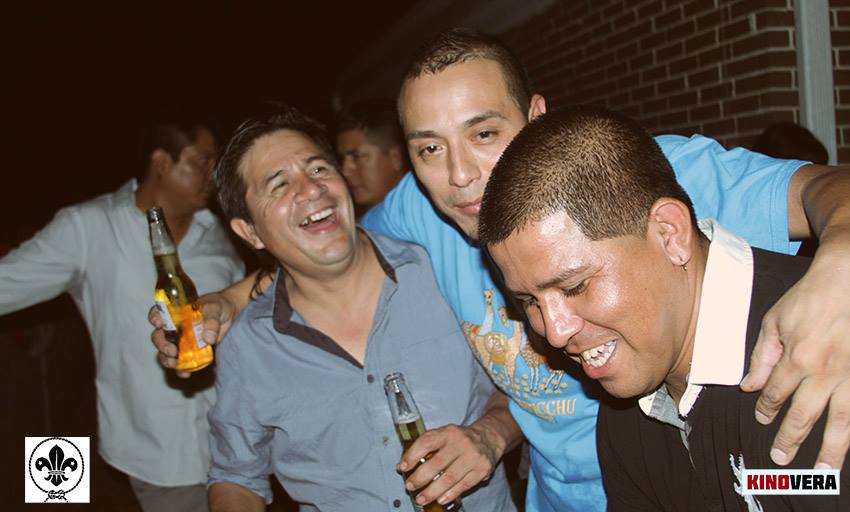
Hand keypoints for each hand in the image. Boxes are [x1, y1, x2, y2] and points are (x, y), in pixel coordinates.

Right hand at [148, 292, 236, 377]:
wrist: (229, 316)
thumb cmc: (218, 306)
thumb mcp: (215, 308)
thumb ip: (211, 321)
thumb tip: (208, 338)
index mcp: (175, 312)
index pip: (158, 313)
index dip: (155, 318)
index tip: (159, 323)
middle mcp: (173, 327)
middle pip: (158, 337)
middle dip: (162, 345)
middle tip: (172, 351)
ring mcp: (179, 341)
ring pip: (165, 352)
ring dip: (167, 360)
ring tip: (175, 364)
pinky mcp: (189, 353)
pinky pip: (180, 363)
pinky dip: (180, 370)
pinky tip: (186, 373)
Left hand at [397, 423, 501, 506]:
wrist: (489, 438)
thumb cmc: (460, 438)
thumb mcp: (444, 434)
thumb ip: (426, 445)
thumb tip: (403, 464)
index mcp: (448, 432)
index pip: (426, 442)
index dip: (412, 456)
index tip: (402, 467)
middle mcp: (461, 443)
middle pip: (436, 464)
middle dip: (420, 478)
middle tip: (410, 486)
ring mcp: (473, 457)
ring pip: (449, 478)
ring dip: (432, 491)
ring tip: (421, 499)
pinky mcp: (482, 470)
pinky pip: (464, 485)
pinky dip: (450, 494)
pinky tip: (440, 499)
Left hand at [741, 254, 849, 468]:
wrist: (848, 279)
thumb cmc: (810, 298)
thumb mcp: (775, 322)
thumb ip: (762, 357)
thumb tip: (748, 388)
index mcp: (797, 359)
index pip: (776, 395)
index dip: (766, 410)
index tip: (762, 420)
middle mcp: (825, 372)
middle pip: (804, 415)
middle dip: (790, 439)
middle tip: (780, 459)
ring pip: (841, 421)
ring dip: (831, 449)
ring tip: (823, 471)